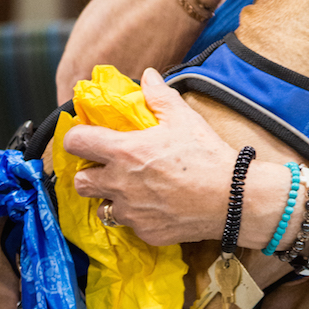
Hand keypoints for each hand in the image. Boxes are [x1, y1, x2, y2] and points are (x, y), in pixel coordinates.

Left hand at [63, 68, 235, 245]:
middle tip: (110, 167)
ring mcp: (131, 212)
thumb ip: (159, 96)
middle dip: (90, 173)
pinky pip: (131, 224)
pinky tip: (159, 205)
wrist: (232, 197)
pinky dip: (139, 215)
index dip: (78, 137)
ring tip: (135, 189)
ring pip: (103, 207)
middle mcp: (120, 184)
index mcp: (124, 151)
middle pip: (80, 181)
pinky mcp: (145, 232)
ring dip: (112, 198)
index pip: (76, 142)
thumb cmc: (206, 155)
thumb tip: (147, 76)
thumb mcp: (184, 118)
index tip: (88, 137)